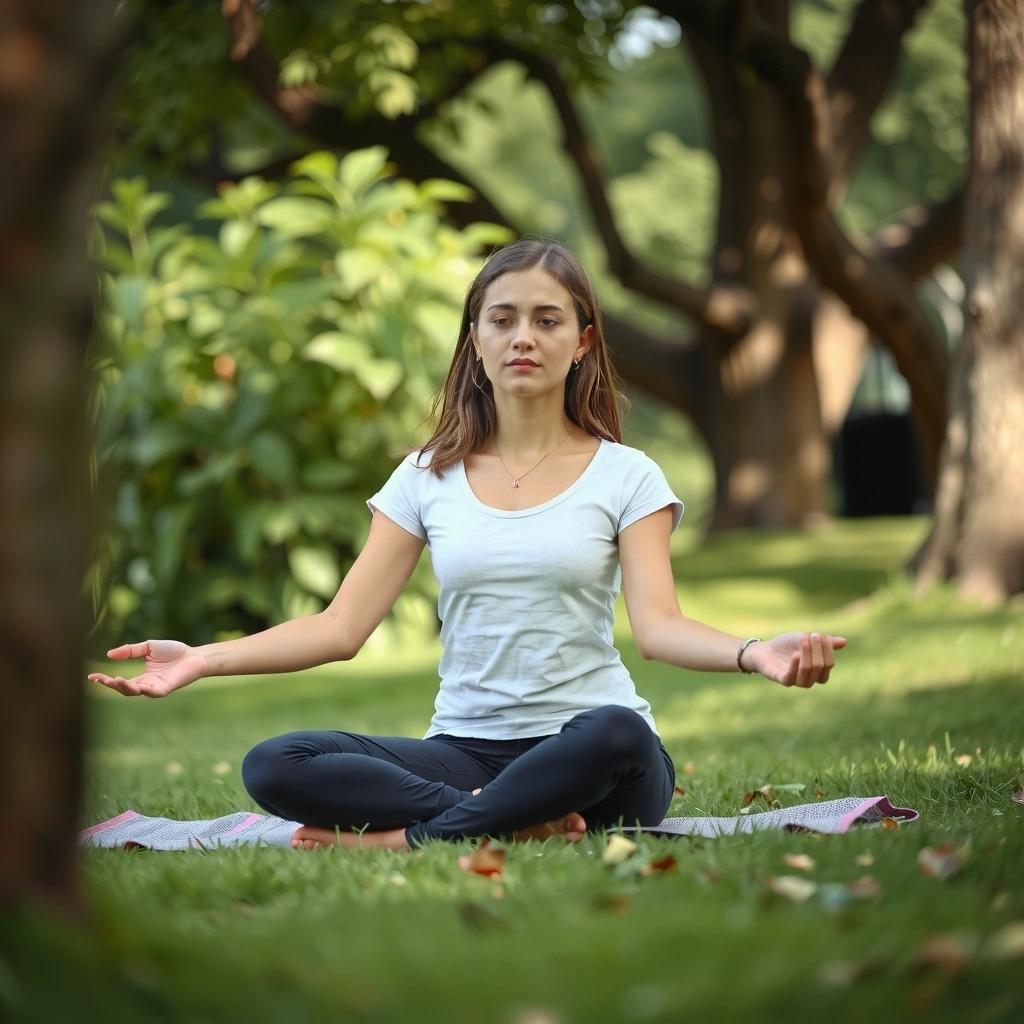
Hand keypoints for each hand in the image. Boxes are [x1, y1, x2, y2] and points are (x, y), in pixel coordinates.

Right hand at [87, 639, 206, 697]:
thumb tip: (108, 655)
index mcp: (141, 677)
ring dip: (125, 687)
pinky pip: (154, 693)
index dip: (105, 680)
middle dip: (111, 685)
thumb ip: (130, 650)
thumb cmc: (174, 651)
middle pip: (124, 689)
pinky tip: (137, 686)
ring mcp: (156, 688)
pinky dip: (144, 691)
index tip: (91, 677)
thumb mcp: (148, 647)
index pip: (119, 682)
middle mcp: (146, 685)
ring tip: (115, 680)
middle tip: (99, 679)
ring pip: (136, 692)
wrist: (195, 655)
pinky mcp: (166, 689)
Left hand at [744, 632, 846, 687]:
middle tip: (812, 635)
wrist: (764, 649)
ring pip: (807, 675)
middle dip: (818, 650)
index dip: (828, 650)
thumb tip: (844, 641)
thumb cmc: (787, 646)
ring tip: (804, 642)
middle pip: (820, 669)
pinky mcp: (780, 679)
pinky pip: (790, 679)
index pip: (829, 665)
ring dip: (808, 657)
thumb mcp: (806, 640)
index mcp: (817, 671)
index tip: (821, 635)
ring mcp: (794, 680)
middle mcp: (808, 679)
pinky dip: (795, 667)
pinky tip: (796, 654)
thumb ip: (823, 643)